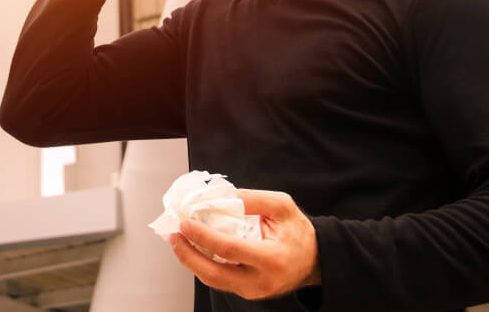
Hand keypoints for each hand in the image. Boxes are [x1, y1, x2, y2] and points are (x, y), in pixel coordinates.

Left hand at [168, 189, 320, 300]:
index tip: (186, 223)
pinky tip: (193, 249)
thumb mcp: (282, 206)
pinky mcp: (248, 292)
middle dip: (188, 255)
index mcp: (272, 258)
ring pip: (214, 281)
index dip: (203, 236)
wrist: (314, 260)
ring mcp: (254, 291)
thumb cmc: (298, 232)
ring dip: (191, 261)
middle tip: (174, 235)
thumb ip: (252, 199)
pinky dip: (203, 265)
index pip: (229, 249)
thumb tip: (221, 196)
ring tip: (178, 241)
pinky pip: (220, 280)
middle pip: (215, 274)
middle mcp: (262, 280)